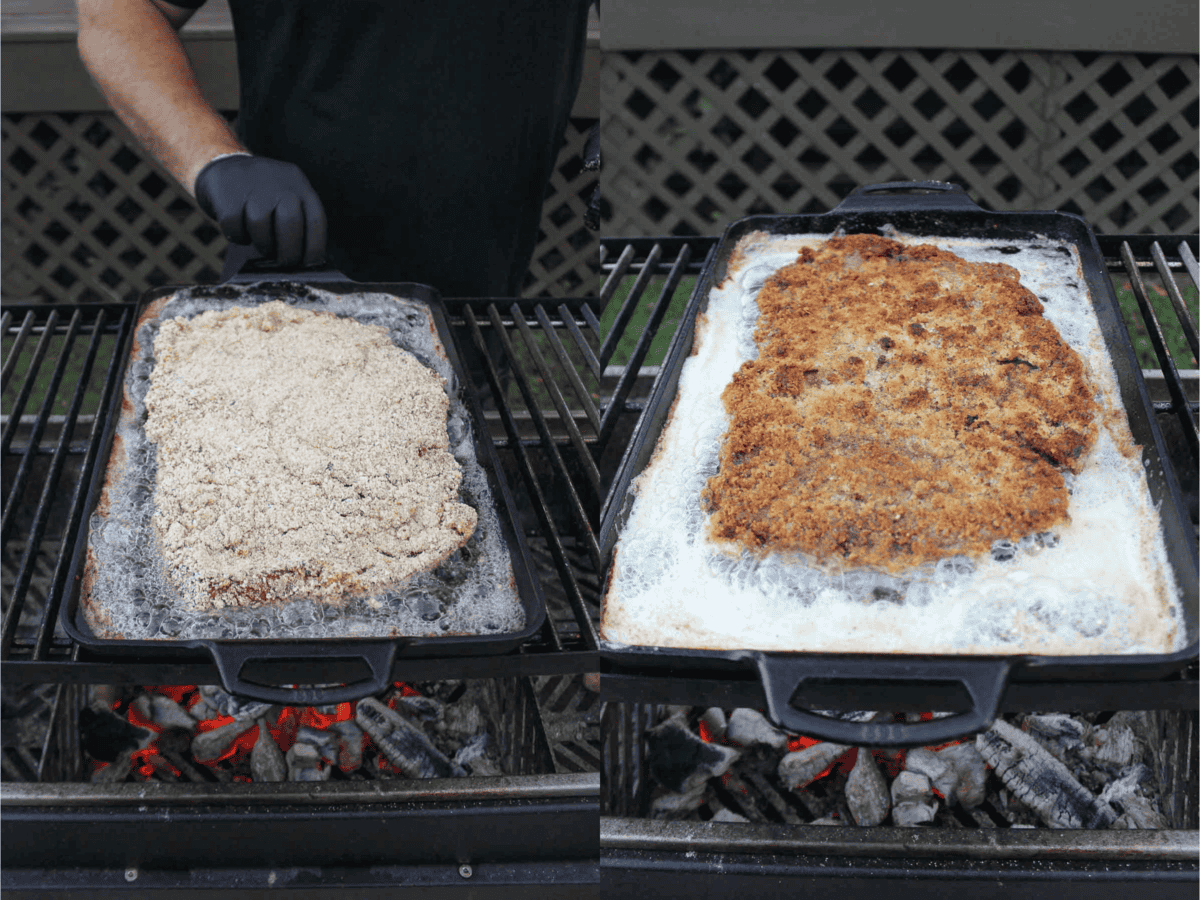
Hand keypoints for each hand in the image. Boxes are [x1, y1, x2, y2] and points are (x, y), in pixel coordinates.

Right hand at [194, 154, 326, 268]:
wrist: (223, 167)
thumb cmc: (261, 199)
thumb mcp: (284, 201)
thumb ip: (294, 225)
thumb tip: (300, 263)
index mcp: (299, 185)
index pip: (315, 219)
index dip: (315, 247)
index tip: (309, 264)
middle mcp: (278, 181)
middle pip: (289, 221)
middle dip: (289, 251)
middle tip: (284, 264)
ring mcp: (251, 183)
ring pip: (259, 223)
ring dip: (262, 244)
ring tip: (261, 245)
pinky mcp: (227, 190)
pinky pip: (233, 224)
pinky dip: (237, 236)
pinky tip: (240, 232)